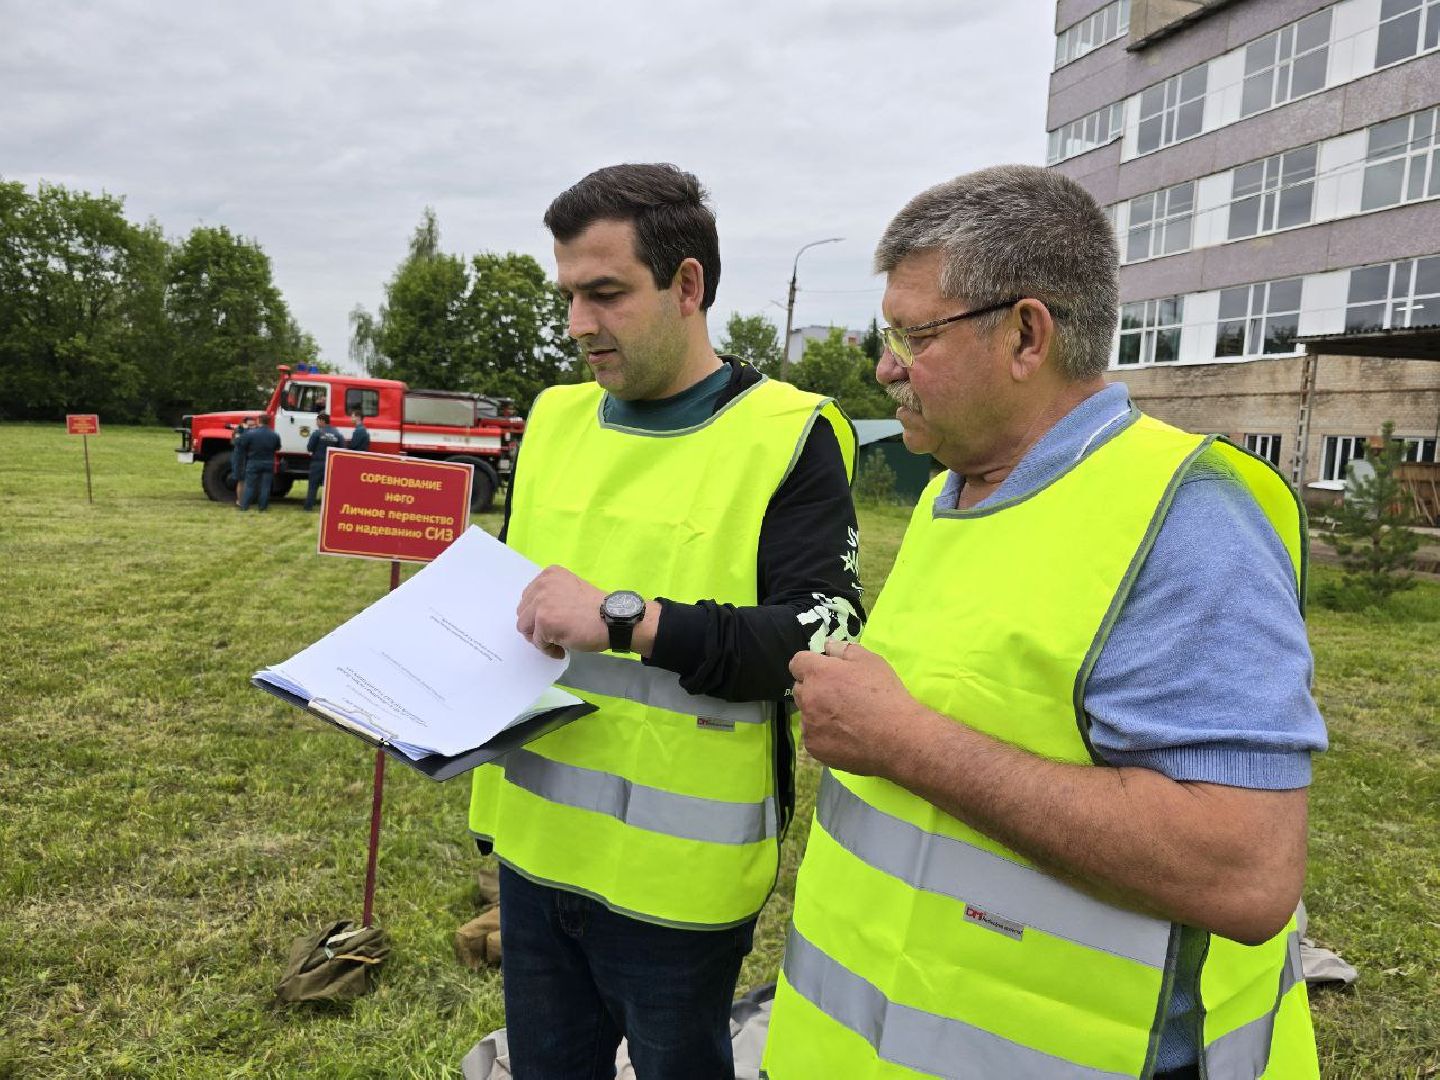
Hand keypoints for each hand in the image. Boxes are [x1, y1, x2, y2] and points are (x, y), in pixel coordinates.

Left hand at [516, 565, 609, 658]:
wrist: (613, 619)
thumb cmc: (597, 607)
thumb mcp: (571, 589)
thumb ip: (553, 595)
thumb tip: (536, 615)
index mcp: (549, 574)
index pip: (528, 597)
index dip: (537, 614)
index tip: (551, 623)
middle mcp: (542, 585)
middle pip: (523, 612)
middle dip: (535, 626)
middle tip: (552, 635)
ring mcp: (542, 603)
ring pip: (524, 627)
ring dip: (539, 638)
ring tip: (556, 642)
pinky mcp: (544, 621)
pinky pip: (537, 642)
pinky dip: (548, 650)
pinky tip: (562, 649)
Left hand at [789, 641, 924, 776]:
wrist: (897, 738)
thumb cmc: (885, 695)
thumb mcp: (871, 661)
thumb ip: (844, 649)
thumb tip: (828, 646)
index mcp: (818, 673)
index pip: (797, 662)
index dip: (811, 665)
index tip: (825, 671)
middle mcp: (807, 698)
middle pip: (799, 688)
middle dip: (813, 688)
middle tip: (838, 695)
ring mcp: (809, 725)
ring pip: (806, 714)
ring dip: (817, 712)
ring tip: (844, 719)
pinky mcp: (814, 747)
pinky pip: (812, 736)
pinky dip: (823, 735)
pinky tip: (844, 737)